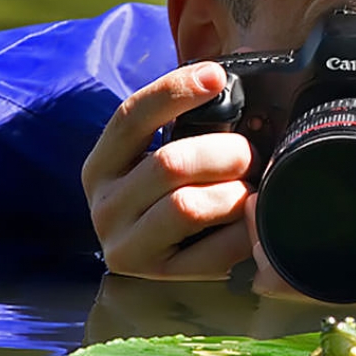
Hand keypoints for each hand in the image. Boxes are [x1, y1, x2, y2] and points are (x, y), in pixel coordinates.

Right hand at [82, 62, 253, 279]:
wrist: (172, 258)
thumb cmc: (180, 193)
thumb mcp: (165, 156)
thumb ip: (185, 124)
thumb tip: (222, 78)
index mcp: (101, 166)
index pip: (131, 117)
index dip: (175, 91)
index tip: (217, 77)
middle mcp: (104, 207)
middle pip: (169, 164)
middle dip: (224, 153)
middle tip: (250, 155)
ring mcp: (127, 247)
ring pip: (187, 206)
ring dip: (233, 193)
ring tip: (250, 190)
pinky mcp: (160, 278)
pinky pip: (212, 251)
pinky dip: (242, 231)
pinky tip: (253, 221)